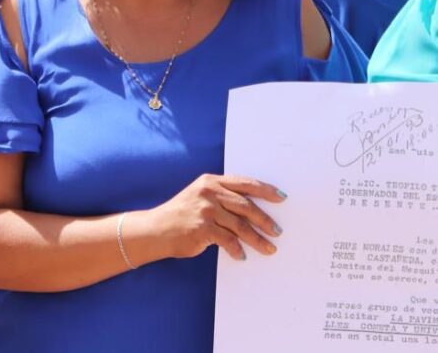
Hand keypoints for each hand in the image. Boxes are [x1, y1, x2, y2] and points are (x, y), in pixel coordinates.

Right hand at [146, 173, 284, 261]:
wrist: (156, 229)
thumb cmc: (181, 215)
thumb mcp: (199, 197)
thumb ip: (222, 198)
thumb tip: (252, 211)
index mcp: (210, 181)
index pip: (244, 183)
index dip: (265, 190)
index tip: (281, 198)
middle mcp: (209, 192)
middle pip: (246, 205)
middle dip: (265, 220)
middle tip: (277, 231)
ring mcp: (205, 210)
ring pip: (241, 225)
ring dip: (257, 239)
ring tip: (268, 248)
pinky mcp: (203, 228)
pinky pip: (228, 240)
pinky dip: (237, 250)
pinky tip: (241, 256)